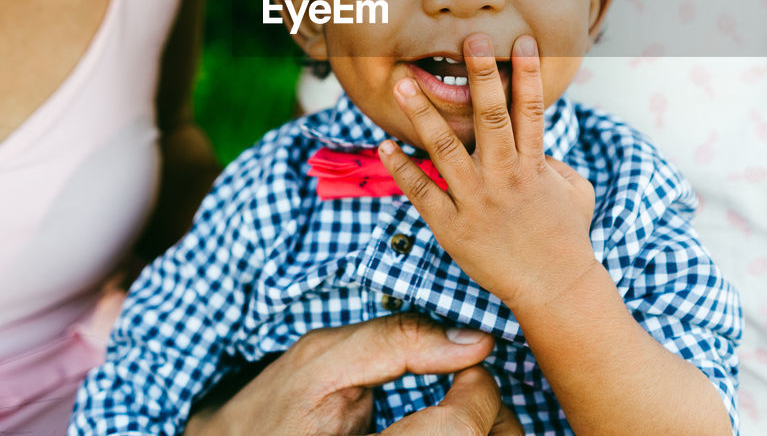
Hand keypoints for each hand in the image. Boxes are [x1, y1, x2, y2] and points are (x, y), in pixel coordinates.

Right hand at [186, 313, 504, 435]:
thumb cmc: (274, 410)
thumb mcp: (322, 360)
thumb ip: (396, 341)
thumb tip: (474, 340)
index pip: (459, 430)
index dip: (477, 390)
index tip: (467, 365)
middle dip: (491, 413)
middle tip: (472, 388)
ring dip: (487, 430)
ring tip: (464, 410)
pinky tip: (452, 429)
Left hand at [379, 33, 597, 312]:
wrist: (553, 289)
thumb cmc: (567, 238)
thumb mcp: (575, 192)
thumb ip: (556, 161)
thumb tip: (540, 142)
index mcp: (534, 166)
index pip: (531, 111)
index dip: (527, 74)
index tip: (522, 39)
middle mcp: (505, 177)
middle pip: (491, 118)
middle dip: (481, 76)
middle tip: (471, 37)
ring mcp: (476, 201)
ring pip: (446, 149)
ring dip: (422, 114)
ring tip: (402, 83)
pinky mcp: (452, 226)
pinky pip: (422, 192)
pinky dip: (401, 168)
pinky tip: (384, 144)